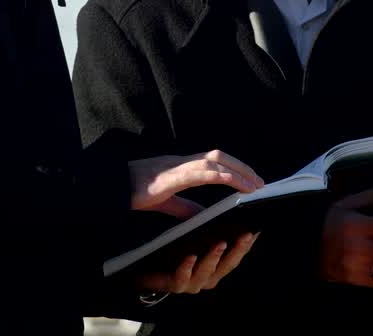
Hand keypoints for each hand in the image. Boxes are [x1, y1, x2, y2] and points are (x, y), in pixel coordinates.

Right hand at [129, 150, 263, 218]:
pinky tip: (231, 181)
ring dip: (237, 171)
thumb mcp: (165, 201)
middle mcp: (181, 162)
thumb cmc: (134, 192)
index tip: (252, 178)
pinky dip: (219, 174)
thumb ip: (185, 207)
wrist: (111, 188)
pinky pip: (199, 172)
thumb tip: (206, 216)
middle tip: (261, 183)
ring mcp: (176, 167)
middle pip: (219, 156)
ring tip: (254, 186)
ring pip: (214, 161)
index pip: (214, 161)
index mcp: (181, 167)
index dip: (235, 166)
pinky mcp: (170, 176)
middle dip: (242, 167)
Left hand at [136, 233, 257, 293]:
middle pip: (227, 265)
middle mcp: (208, 277)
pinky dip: (188, 267)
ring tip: (220, 242)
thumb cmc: (174, 254)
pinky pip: (183, 277)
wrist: (147, 271)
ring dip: (215, 257)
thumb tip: (227, 211)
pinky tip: (190, 256)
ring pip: (207, 272)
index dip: (247, 244)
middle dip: (238, 250)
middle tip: (245, 234)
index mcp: (216, 267)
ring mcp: (193, 283)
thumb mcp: (195, 241)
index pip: (236, 255)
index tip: (256, 228)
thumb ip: (210, 231)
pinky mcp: (175, 285)